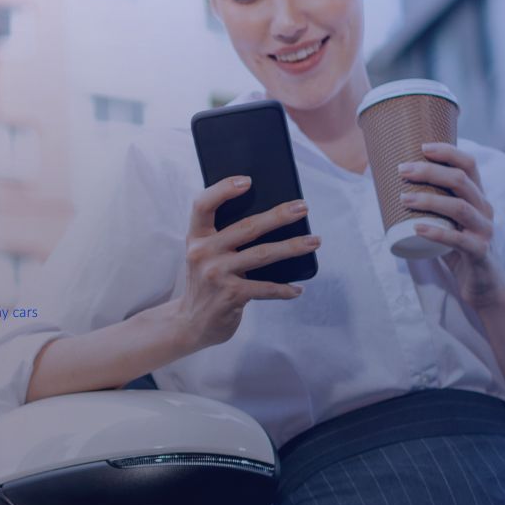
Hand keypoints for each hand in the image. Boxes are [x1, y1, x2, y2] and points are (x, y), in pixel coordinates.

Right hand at [170, 177, 320, 352]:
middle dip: (279, 216)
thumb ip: (225, 239)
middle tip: (302, 207)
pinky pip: (265, 288)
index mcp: (197, 238)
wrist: (190, 323)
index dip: (223, 189)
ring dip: (292, 247)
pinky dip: (284, 289)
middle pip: (247, 227)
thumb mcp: (206, 256)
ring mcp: (217, 274)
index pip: (203, 205)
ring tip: (314, 241)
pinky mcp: (230, 295)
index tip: (248, 181)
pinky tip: (297, 289)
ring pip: (262, 254)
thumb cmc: (206, 283)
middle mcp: (203, 253)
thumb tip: (272, 221)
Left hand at [399, 142, 504, 311]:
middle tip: (402, 170)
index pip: (469, 165)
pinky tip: (416, 227)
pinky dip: (436, 232)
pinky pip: (459, 240)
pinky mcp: (480, 253)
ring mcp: (484, 231)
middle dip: (430, 171)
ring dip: (429, 199)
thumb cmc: (460, 250)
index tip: (421, 147)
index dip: (448, 152)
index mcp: (478, 198)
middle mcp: (484, 209)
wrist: (484, 286)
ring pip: (459, 207)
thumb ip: (433, 206)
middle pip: (461, 181)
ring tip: (403, 197)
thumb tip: (393, 188)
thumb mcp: (449, 223)